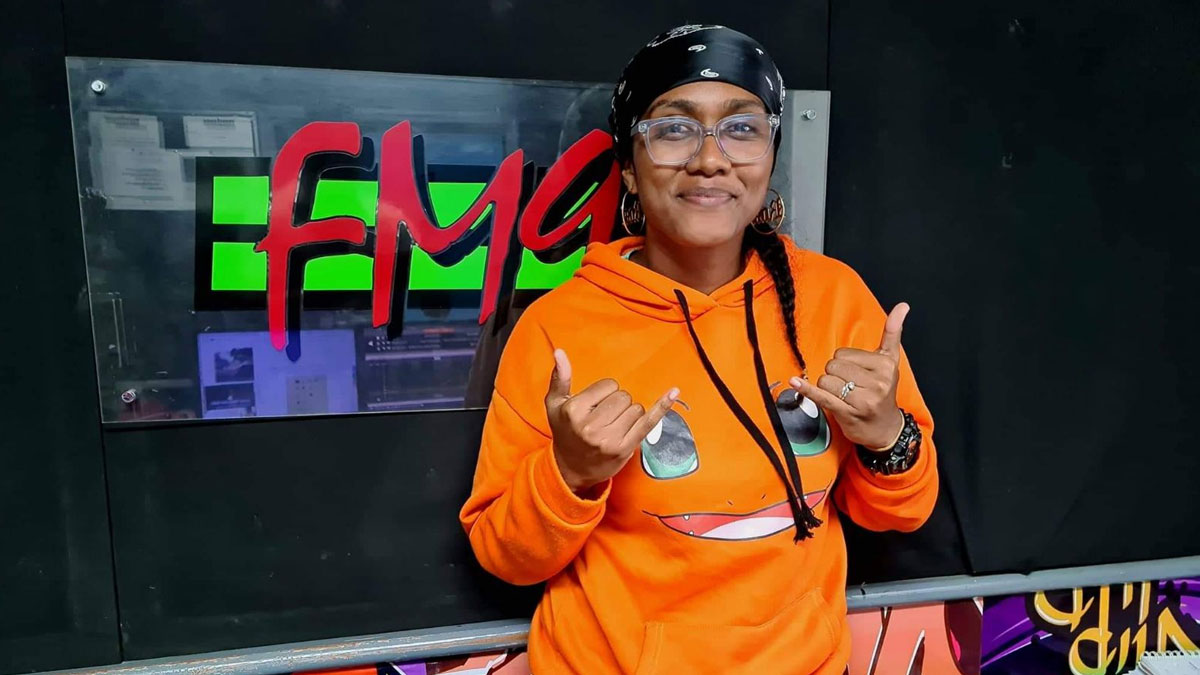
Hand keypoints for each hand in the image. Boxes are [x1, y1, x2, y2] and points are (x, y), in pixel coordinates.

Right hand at [545, 349, 678, 492]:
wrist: (571, 469)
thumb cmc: (565, 432)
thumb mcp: (555, 404)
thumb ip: (559, 377)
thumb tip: (560, 352)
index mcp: (574, 411)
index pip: (608, 385)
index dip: (604, 392)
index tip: (594, 406)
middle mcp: (591, 426)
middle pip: (623, 396)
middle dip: (617, 403)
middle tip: (603, 418)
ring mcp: (610, 439)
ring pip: (636, 409)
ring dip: (629, 414)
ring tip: (612, 426)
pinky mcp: (625, 449)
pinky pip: (649, 422)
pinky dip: (662, 407)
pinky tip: (673, 392)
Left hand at [790, 303, 909, 450]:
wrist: (884, 428)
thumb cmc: (883, 391)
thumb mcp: (890, 360)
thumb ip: (892, 332)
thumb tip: (903, 305)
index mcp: (885, 365)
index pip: (843, 353)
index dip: (844, 362)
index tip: (857, 373)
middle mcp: (878, 382)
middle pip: (833, 366)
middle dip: (835, 375)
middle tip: (850, 386)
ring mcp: (863, 399)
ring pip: (825, 381)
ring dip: (828, 388)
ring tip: (844, 396)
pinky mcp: (849, 413)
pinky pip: (822, 397)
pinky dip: (807, 390)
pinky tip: (796, 382)